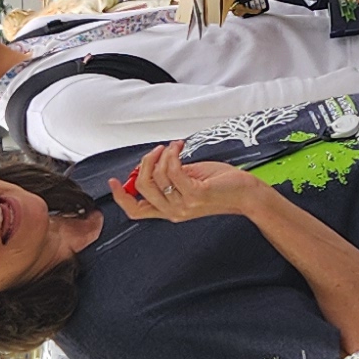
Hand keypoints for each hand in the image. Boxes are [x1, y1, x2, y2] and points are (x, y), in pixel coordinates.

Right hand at [110, 140, 267, 224]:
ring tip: (174, 146)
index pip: (136, 211)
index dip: (119, 197)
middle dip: (145, 163)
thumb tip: (150, 164)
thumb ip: (169, 176)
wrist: (247, 194)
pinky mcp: (195, 194)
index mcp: (169, 210)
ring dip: (162, 155)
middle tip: (157, 151)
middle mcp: (174, 211)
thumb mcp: (189, 181)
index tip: (112, 181)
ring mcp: (184, 205)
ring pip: (155, 177)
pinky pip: (172, 171)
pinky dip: (172, 154)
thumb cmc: (222, 185)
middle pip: (141, 188)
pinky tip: (180, 147)